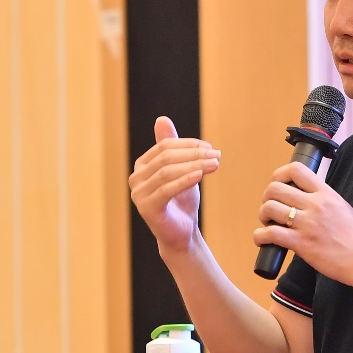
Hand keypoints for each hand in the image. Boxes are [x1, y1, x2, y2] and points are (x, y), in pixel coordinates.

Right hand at [129, 117, 220, 252]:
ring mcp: (138, 194)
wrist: (182, 233)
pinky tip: (200, 175)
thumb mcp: (181, 170)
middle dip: (193, 154)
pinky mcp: (146, 208)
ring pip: (167, 172)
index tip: (211, 147)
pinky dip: (184, 180)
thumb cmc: (182, 201)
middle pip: (166, 158)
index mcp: (142, 166)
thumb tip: (161, 118)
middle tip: (216, 155)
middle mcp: (135, 178)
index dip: (189, 144)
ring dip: (194, 165)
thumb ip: (172, 147)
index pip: (165, 146)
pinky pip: (166, 189)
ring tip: (214, 164)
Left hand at [253, 162, 352, 291]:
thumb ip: (323, 199)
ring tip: (269, 223)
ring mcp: (307, 224)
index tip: (277, 184)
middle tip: (271, 209)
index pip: (296, 169)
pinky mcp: (301, 243)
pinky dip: (260, 236)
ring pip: (269, 208)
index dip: (279, 175)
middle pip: (275, 188)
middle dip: (267, 198)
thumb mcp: (341, 207)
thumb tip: (303, 198)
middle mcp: (315, 205)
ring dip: (263, 216)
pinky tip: (263, 239)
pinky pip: (270, 233)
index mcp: (326, 193)